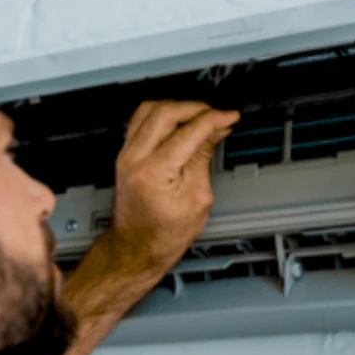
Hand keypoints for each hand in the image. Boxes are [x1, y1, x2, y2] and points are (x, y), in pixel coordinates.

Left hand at [109, 100, 239, 271]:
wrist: (136, 248)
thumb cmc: (163, 235)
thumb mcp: (197, 198)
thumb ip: (203, 157)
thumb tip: (215, 130)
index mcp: (154, 173)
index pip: (187, 132)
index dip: (213, 119)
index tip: (229, 117)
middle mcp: (134, 159)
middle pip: (165, 112)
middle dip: (195, 108)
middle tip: (216, 115)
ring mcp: (125, 155)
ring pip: (149, 109)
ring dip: (178, 107)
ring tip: (199, 116)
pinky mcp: (124, 154)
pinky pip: (140, 119)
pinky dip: (162, 114)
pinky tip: (178, 120)